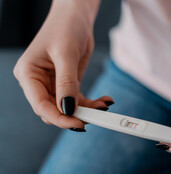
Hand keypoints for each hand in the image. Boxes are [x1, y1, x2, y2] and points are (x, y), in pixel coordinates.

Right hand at [14, 1, 111, 129]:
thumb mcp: (66, 55)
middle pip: (53, 110)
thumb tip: (68, 109)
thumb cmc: (65, 29)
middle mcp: (37, 82)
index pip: (40, 105)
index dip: (59, 118)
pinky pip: (77, 101)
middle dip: (74, 115)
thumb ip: (66, 83)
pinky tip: (105, 101)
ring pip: (67, 108)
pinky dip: (91, 104)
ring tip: (104, 105)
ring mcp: (52, 85)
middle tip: (97, 115)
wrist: (75, 17)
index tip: (79, 123)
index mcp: (28, 74)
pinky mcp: (67, 84)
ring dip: (86, 110)